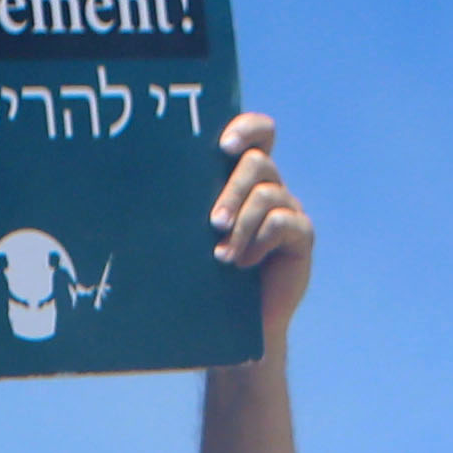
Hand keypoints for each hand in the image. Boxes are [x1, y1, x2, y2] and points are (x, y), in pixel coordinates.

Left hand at [208, 110, 310, 343]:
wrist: (229, 323)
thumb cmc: (202, 274)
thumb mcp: (191, 235)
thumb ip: (188, 205)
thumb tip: (150, 178)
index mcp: (243, 177)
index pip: (259, 133)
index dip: (247, 128)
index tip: (223, 146)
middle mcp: (268, 187)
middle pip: (258, 163)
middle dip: (233, 190)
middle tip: (214, 223)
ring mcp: (288, 210)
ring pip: (267, 195)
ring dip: (242, 225)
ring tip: (222, 256)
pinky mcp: (302, 236)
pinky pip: (283, 223)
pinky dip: (260, 241)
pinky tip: (245, 263)